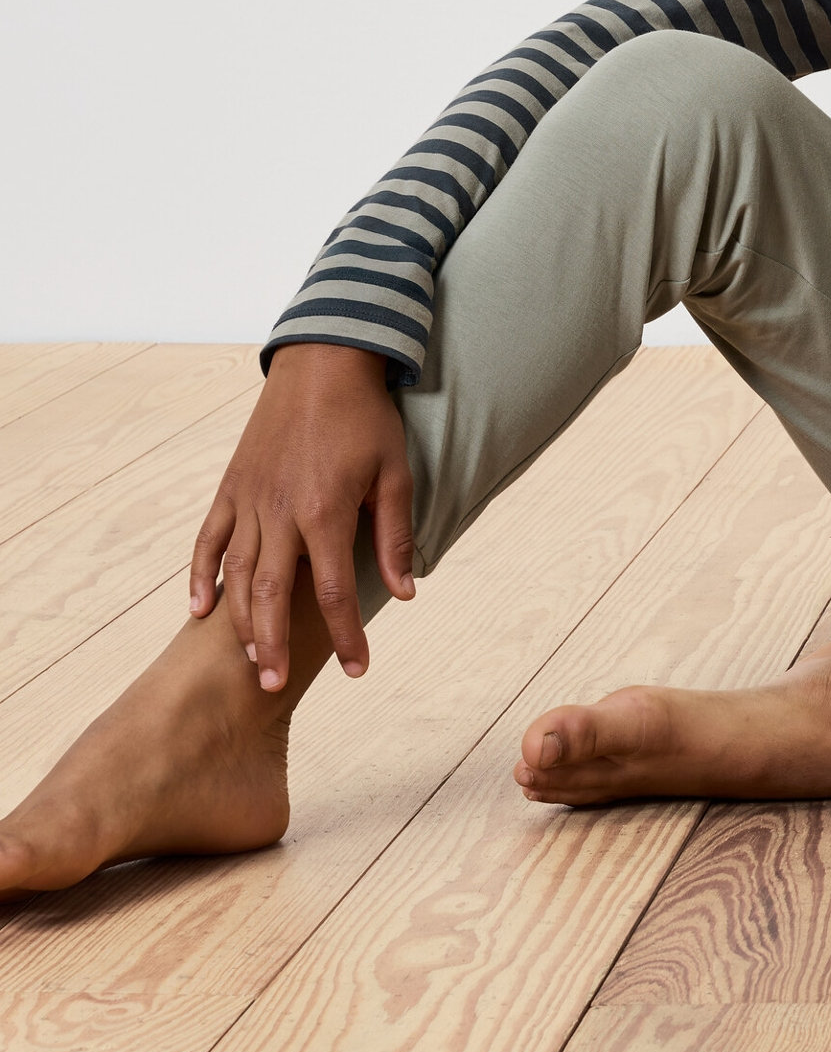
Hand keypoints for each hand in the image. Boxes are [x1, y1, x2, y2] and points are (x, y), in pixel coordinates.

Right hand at [190, 343, 415, 689]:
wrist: (324, 364)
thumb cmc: (367, 420)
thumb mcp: (395, 474)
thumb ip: (395, 536)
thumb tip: (407, 592)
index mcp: (325, 511)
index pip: (334, 591)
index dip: (347, 635)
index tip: (359, 669)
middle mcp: (280, 511)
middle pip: (271, 596)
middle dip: (274, 647)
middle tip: (275, 687)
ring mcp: (248, 499)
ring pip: (236, 575)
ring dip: (240, 624)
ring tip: (250, 662)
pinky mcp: (229, 487)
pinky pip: (208, 540)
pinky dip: (200, 577)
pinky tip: (200, 611)